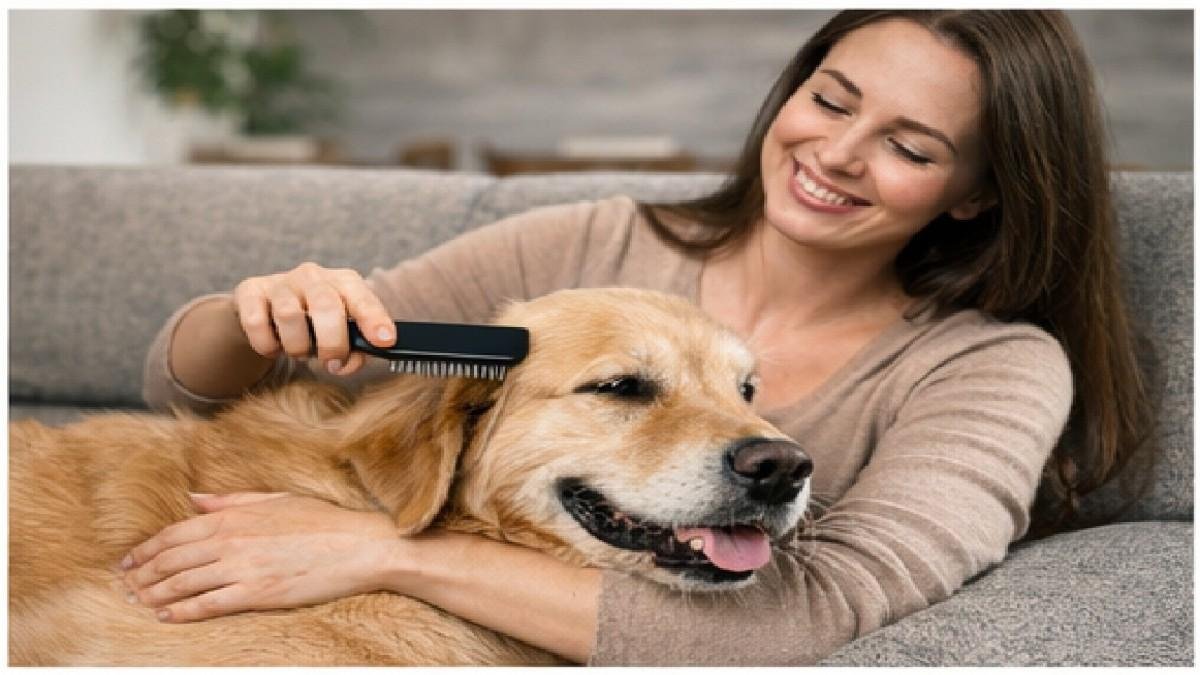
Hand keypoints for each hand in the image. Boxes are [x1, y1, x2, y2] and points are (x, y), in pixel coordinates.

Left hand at [121, 492, 402, 622]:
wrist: (359, 546)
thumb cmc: (322, 521)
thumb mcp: (276, 500)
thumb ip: (231, 500)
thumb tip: (194, 499)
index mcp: (235, 515)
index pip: (175, 533)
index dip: (146, 550)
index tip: (129, 562)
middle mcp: (232, 540)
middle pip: (171, 560)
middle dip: (142, 575)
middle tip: (125, 586)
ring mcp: (243, 567)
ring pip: (183, 583)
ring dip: (154, 595)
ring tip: (137, 602)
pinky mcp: (258, 593)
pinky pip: (208, 604)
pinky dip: (182, 611)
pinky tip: (167, 616)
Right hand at [233, 262, 394, 376]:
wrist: (266, 308)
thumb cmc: (314, 323)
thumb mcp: (340, 333)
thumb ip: (354, 349)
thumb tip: (348, 364)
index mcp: (344, 282)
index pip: (363, 298)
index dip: (375, 320)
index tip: (385, 341)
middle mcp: (313, 276)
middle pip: (326, 307)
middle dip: (332, 344)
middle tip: (332, 364)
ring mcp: (280, 281)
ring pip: (289, 316)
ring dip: (297, 346)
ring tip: (299, 352)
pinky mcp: (250, 292)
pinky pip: (256, 323)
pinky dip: (267, 344)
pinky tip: (274, 346)